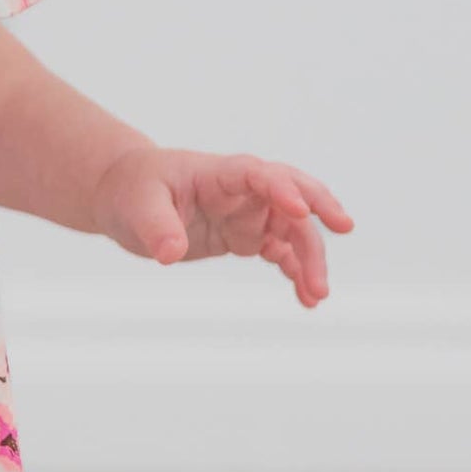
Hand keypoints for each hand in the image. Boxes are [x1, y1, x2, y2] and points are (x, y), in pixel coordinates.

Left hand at [92, 146, 354, 307]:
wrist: (127, 197)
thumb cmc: (134, 189)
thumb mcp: (138, 206)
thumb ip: (157, 228)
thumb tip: (171, 253)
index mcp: (220, 174)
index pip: (259, 174)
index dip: (281, 188)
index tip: (300, 209)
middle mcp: (243, 191)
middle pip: (292, 195)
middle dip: (320, 209)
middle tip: (344, 228)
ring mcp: (248, 214)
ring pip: (293, 230)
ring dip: (310, 258)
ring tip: (317, 294)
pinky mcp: (246, 236)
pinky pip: (281, 251)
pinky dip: (296, 272)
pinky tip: (306, 298)